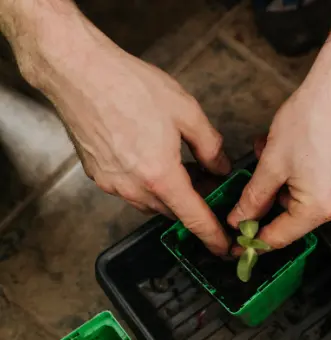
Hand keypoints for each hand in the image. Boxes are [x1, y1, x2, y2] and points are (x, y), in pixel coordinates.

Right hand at [35, 32, 231, 254]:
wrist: (78, 72)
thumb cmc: (130, 86)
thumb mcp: (187, 112)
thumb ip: (210, 146)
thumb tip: (220, 167)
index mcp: (160, 176)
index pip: (193, 218)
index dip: (212, 236)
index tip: (223, 248)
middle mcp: (133, 187)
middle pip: (172, 212)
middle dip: (193, 206)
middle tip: (211, 188)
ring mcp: (111, 183)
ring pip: (150, 203)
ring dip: (170, 195)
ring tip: (186, 170)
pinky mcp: (97, 174)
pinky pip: (130, 190)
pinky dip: (148, 184)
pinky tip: (156, 160)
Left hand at [227, 60, 330, 249]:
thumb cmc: (314, 117)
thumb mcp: (272, 161)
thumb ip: (253, 197)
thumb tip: (240, 219)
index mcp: (320, 208)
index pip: (280, 237)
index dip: (255, 240)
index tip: (239, 244)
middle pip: (298, 218)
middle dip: (277, 196)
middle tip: (267, 168)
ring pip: (314, 202)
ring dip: (295, 184)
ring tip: (288, 153)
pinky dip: (317, 177)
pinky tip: (311, 152)